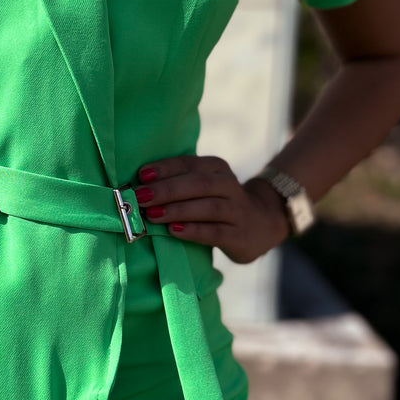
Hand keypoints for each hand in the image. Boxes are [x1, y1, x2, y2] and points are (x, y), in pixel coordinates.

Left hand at [134, 155, 290, 263]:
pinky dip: (193, 230)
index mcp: (217, 168)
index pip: (189, 164)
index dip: (165, 168)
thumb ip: (178, 183)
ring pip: (207, 207)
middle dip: (166, 190)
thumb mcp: (203, 186)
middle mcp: (229, 185)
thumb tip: (138, 186)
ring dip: (177, 210)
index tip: (141, 175)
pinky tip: (174, 231)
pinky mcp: (239, 235)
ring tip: (152, 214)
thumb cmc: (218, 203)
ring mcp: (237, 210)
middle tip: (140, 197)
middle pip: (198, 184)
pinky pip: (215, 231)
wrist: (261, 224)